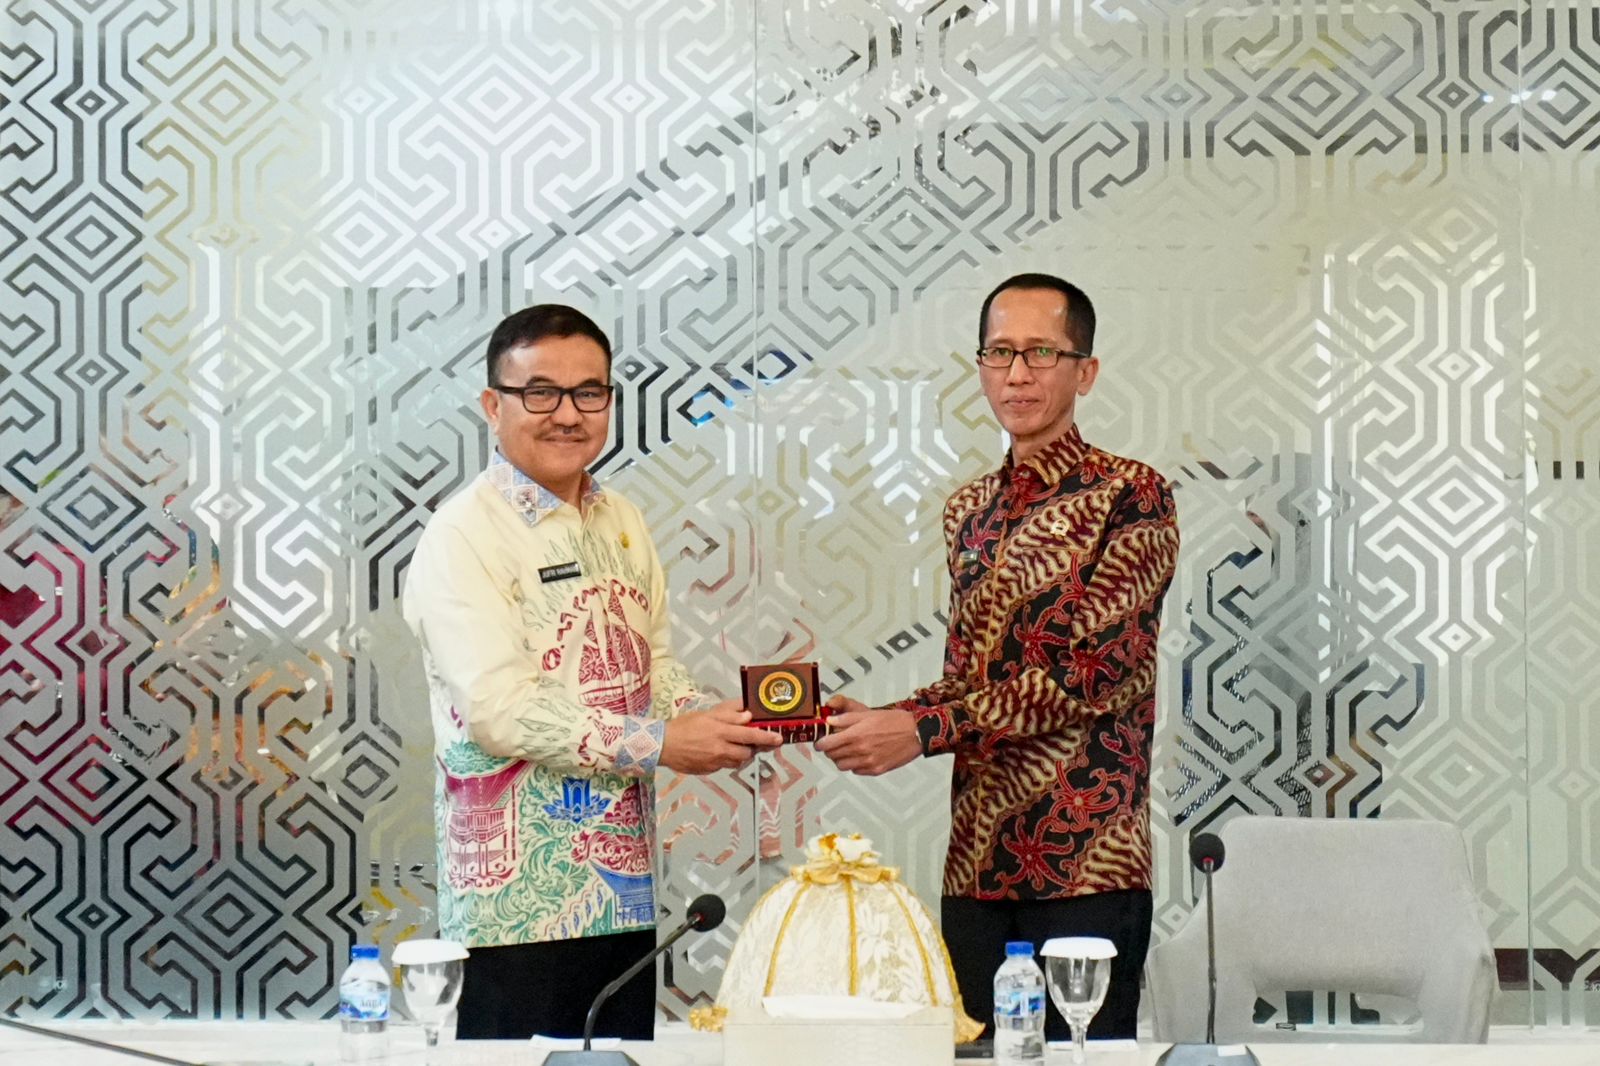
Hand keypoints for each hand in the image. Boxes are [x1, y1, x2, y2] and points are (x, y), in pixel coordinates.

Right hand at [659, 702, 782, 774]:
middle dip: (752, 748)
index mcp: (721, 731)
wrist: (663, 745)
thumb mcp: (707, 713)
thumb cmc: (684, 726)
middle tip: (753, 742)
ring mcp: (715, 762)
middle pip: (747, 752)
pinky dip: (726, 760)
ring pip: (737, 762)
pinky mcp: (709, 770)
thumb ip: (729, 713)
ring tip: (731, 745)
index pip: (750, 735)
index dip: (766, 738)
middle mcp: (720, 749)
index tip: (778, 739)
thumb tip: (747, 714)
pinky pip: (724, 766)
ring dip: (739, 754)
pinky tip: (717, 752)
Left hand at [815, 696, 921, 775]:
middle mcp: (860, 750)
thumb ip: (846, 718)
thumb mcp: (867, 713)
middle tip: (835, 744)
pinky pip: (857, 771)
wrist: (915, 733)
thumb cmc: (894, 721)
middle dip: (830, 750)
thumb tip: (829, 721)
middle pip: (833, 756)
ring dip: (841, 759)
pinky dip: (855, 765)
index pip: (827, 745)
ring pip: (842, 766)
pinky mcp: (876, 770)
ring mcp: (868, 762)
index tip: (821, 742)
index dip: (820, 744)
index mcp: (856, 734)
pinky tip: (861, 755)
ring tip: (848, 750)